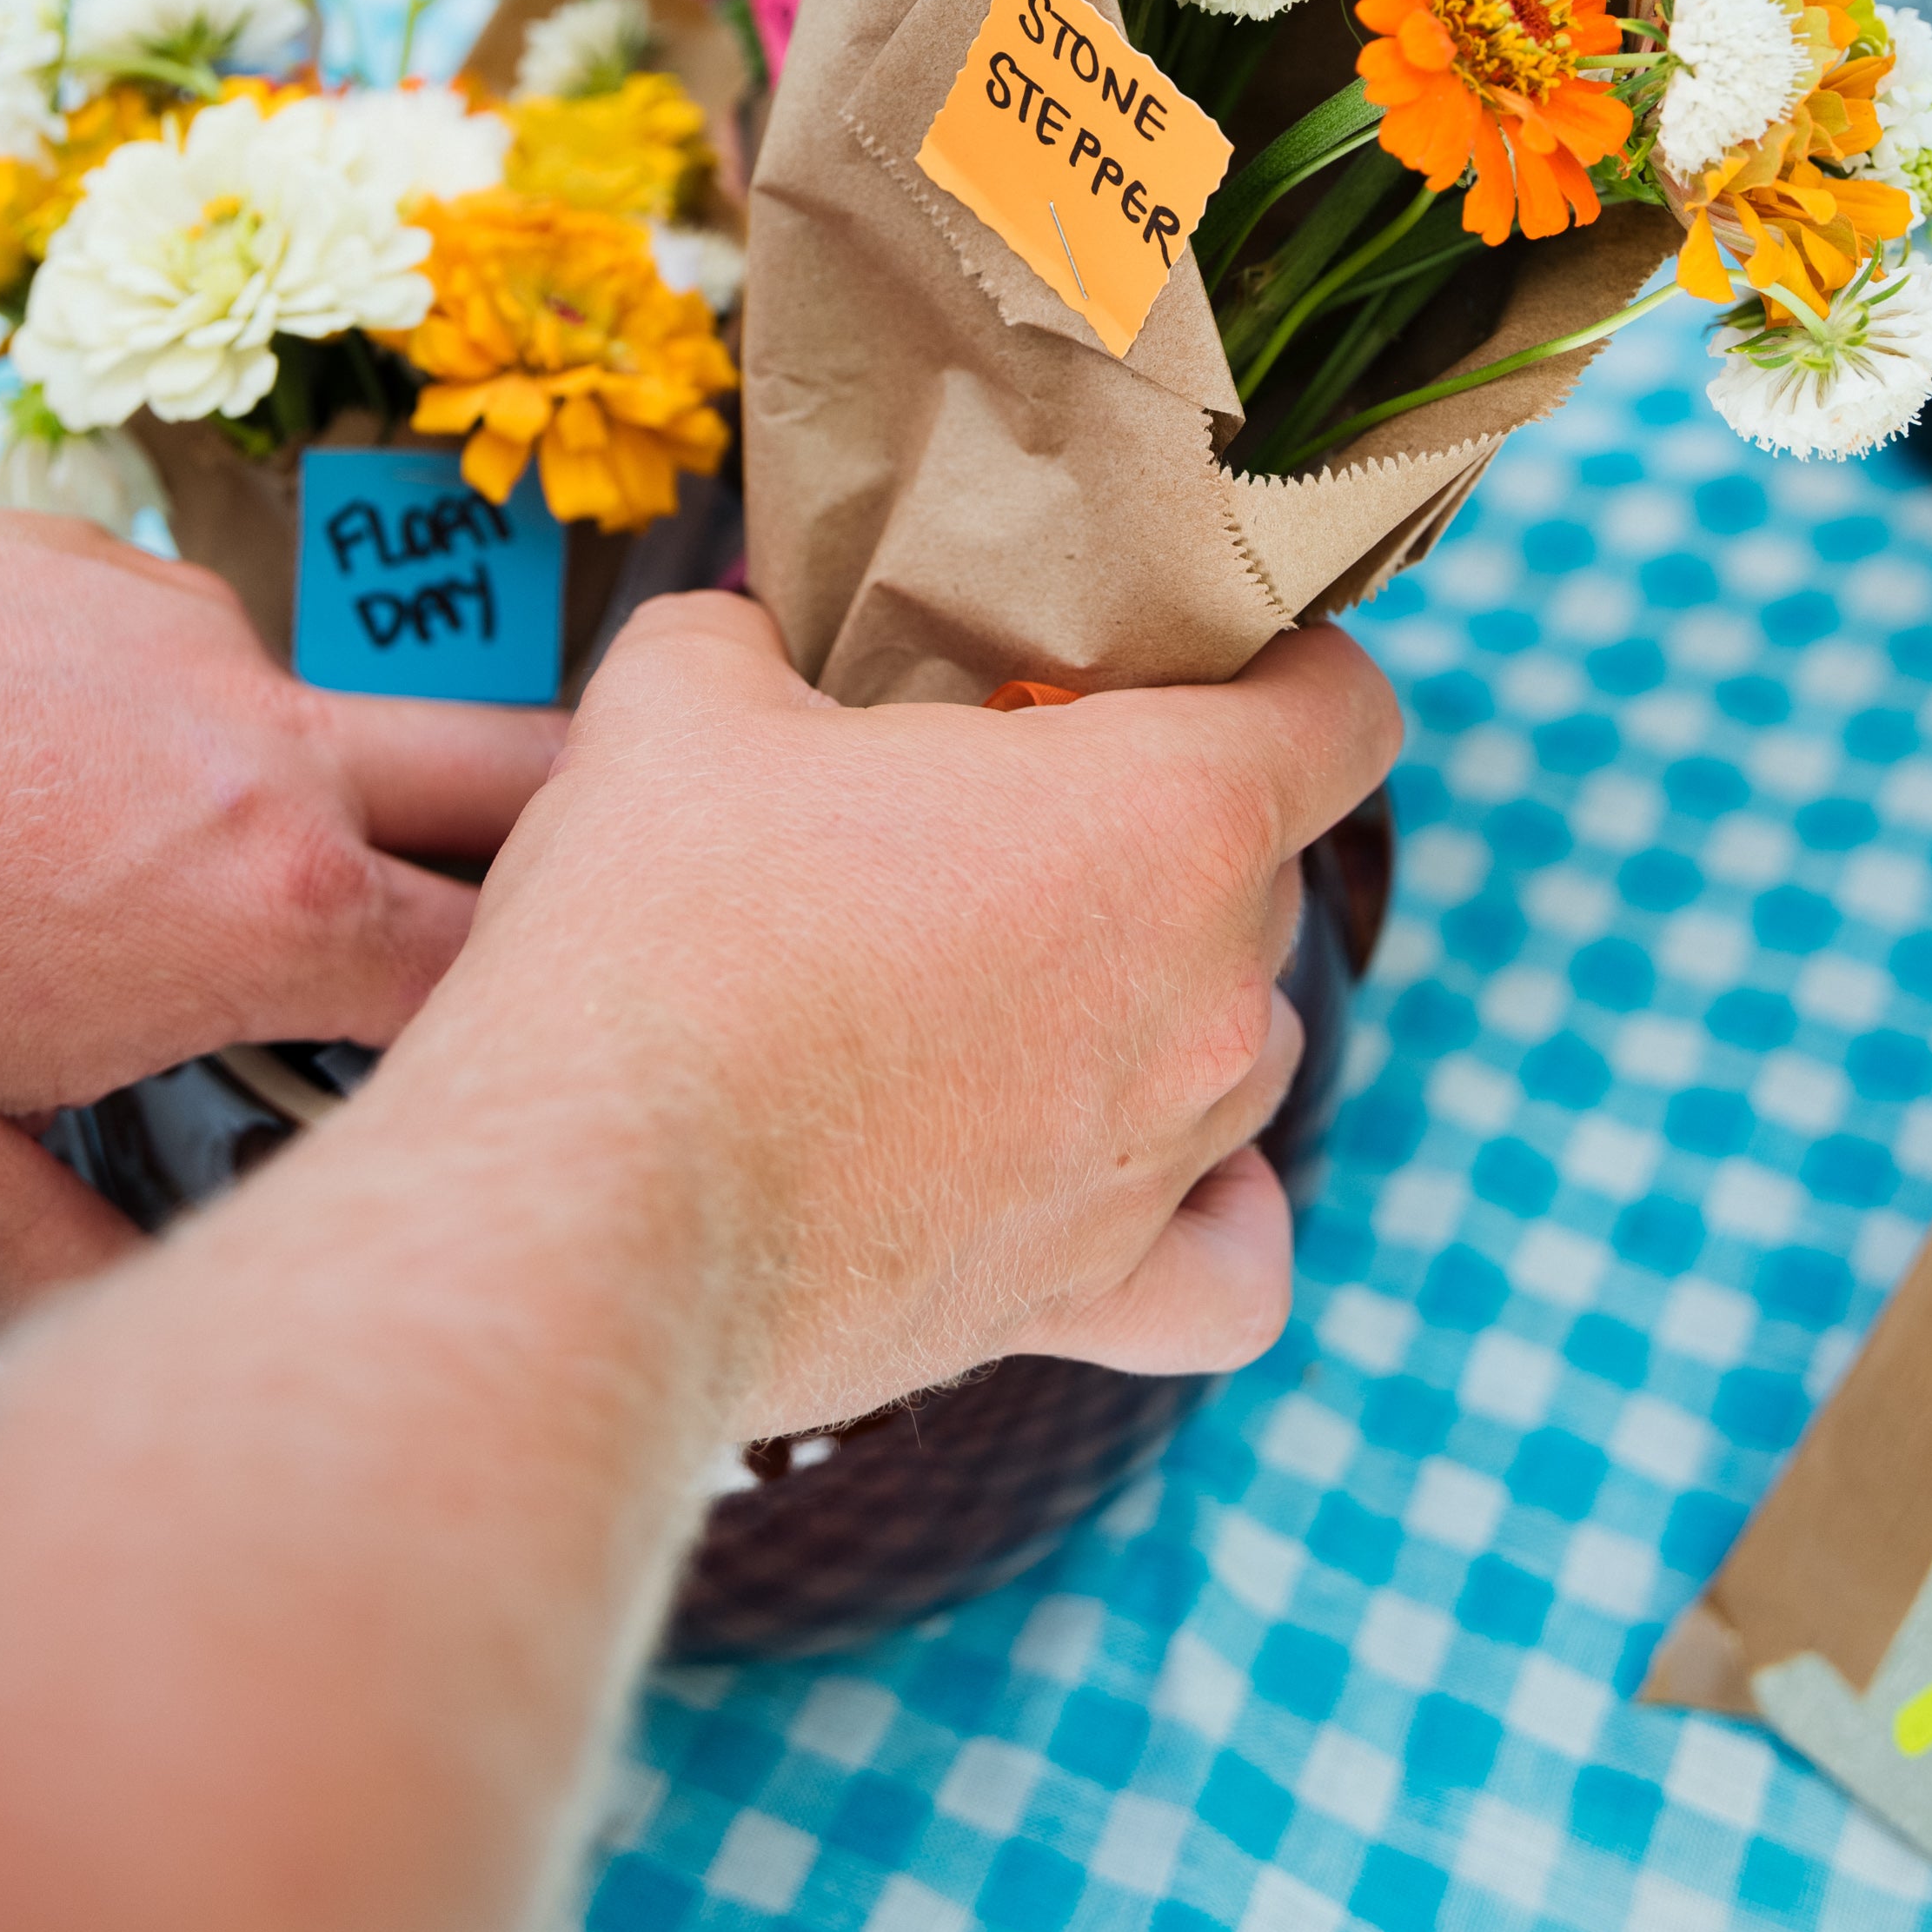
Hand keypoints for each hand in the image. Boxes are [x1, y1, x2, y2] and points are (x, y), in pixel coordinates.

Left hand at [0, 507, 565, 1335]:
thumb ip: (91, 1274)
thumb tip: (201, 1338)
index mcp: (276, 909)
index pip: (515, 973)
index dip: (552, 1026)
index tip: (542, 1071)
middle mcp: (281, 745)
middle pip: (537, 775)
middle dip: (584, 845)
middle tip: (569, 921)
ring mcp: (198, 628)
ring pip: (334, 724)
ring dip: (306, 806)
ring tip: (137, 886)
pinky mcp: (106, 557)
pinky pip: (191, 657)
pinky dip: (158, 728)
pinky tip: (25, 786)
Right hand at [401, 592, 1398, 1432]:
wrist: (589, 1200)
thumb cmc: (659, 927)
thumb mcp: (685, 690)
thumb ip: (751, 633)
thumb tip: (752, 635)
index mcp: (1166, 815)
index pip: (1342, 712)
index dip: (1285, 665)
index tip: (1185, 660)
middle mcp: (1205, 994)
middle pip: (1265, 874)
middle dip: (1160, 823)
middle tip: (1007, 806)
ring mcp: (1157, 1157)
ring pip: (1247, 1050)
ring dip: (1166, 996)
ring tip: (1025, 973)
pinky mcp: (1084, 1299)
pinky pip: (1232, 1269)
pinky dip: (1213, 1217)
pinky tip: (1140, 1172)